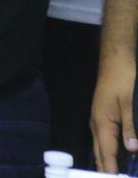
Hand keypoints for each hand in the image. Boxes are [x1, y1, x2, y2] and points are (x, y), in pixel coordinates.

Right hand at [92, 54, 136, 172]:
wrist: (116, 62)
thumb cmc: (122, 80)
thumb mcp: (130, 104)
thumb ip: (130, 127)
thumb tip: (132, 148)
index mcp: (102, 122)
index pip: (106, 152)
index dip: (110, 169)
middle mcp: (97, 124)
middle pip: (99, 153)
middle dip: (105, 169)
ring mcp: (98, 121)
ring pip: (100, 148)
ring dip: (106, 161)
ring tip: (112, 173)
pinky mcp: (103, 118)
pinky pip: (104, 140)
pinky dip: (108, 152)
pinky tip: (114, 158)